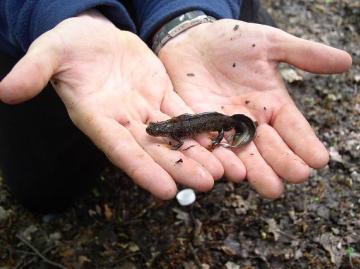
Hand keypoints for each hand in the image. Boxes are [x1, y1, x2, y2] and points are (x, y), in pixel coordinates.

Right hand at [0, 11, 225, 198]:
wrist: (94, 38)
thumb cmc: (69, 46)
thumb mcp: (50, 52)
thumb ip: (33, 72)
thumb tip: (5, 91)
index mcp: (97, 117)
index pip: (120, 150)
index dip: (141, 169)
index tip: (164, 190)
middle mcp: (124, 121)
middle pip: (154, 150)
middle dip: (180, 167)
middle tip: (208, 184)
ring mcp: (145, 111)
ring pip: (175, 137)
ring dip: (199, 152)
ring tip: (225, 169)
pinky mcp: (161, 96)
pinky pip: (184, 114)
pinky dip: (202, 127)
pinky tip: (221, 138)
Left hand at [158, 19, 351, 197]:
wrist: (192, 40)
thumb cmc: (230, 41)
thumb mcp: (268, 43)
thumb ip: (302, 54)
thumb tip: (345, 61)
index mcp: (271, 106)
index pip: (293, 128)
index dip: (305, 143)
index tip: (319, 159)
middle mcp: (249, 123)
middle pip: (269, 148)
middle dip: (283, 163)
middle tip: (297, 176)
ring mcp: (222, 128)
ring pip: (240, 154)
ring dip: (254, 171)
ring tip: (269, 185)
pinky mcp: (196, 127)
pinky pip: (207, 146)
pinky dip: (217, 159)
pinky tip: (229, 171)